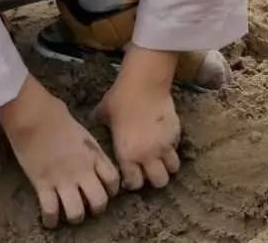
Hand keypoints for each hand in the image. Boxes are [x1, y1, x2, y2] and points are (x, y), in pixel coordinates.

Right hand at [0, 76, 119, 228]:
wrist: (33, 115)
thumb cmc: (54, 113)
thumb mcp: (80, 128)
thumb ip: (86, 143)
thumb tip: (83, 144)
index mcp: (93, 154)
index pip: (113, 179)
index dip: (112, 189)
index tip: (105, 190)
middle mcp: (82, 170)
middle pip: (99, 201)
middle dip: (97, 208)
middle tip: (89, 206)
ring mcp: (63, 179)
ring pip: (77, 212)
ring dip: (75, 216)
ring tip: (70, 214)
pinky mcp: (42, 184)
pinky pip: (50, 211)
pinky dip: (50, 220)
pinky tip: (50, 220)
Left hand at [95, 46, 181, 190]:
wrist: (144, 83)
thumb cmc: (120, 98)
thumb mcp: (103, 113)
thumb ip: (99, 124)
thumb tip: (91, 124)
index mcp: (128, 156)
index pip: (135, 184)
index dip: (133, 182)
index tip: (131, 176)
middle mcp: (148, 155)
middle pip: (159, 182)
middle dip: (154, 179)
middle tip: (148, 169)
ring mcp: (165, 145)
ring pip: (173, 168)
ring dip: (166, 166)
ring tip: (160, 158)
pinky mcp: (176, 133)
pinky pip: (176, 148)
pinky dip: (172, 148)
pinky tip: (165, 140)